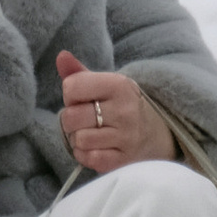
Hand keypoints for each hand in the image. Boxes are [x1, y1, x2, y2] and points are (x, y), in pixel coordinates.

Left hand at [56, 48, 173, 172]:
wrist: (155, 132)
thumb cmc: (120, 105)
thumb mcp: (104, 84)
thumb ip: (79, 72)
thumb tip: (61, 56)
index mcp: (119, 85)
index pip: (71, 87)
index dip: (70, 95)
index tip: (82, 99)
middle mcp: (125, 110)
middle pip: (71, 116)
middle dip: (70, 119)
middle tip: (83, 119)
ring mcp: (126, 137)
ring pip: (79, 139)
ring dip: (77, 139)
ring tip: (90, 133)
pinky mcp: (123, 160)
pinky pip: (89, 159)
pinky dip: (85, 155)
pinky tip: (95, 147)